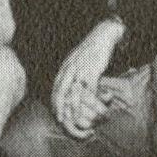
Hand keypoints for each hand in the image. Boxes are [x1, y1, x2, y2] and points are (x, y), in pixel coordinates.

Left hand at [51, 22, 120, 139]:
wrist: (102, 36)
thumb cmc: (91, 50)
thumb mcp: (76, 60)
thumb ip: (71, 72)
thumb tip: (68, 84)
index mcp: (64, 68)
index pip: (55, 88)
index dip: (54, 102)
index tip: (55, 112)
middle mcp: (69, 69)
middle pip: (60, 92)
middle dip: (59, 108)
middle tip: (61, 120)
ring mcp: (80, 70)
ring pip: (73, 93)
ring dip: (73, 108)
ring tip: (75, 118)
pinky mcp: (92, 71)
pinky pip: (89, 90)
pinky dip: (90, 101)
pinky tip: (91, 108)